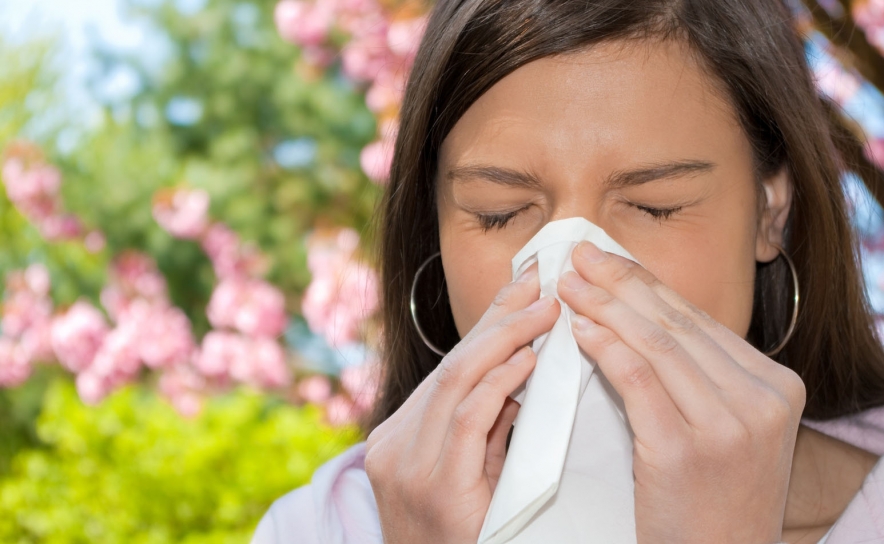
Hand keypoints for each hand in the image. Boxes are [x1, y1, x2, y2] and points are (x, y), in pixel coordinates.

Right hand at [365, 264, 559, 543]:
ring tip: (545, 310)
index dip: (488, 323)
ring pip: (457, 381)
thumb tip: (524, 371)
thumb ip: (488, 427)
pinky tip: (529, 359)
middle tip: (539, 281)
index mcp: (400, 438)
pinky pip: (468, 419)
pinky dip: (500, 382)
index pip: (450, 367)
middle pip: (452, 364)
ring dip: (506, 339)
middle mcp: (395, 445)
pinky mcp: (433, 487)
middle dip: (499, 318)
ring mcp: (408, 465)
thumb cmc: (465, 542)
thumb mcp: (469, 476)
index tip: (523, 287)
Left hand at [557, 241, 805, 543]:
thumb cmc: (713, 497)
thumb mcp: (728, 427)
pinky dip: (605, 348)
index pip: (698, 319)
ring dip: (604, 306)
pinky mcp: (685, 451)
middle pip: (676, 323)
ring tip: (569, 285)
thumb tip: (637, 311)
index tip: (606, 259)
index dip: (645, 283)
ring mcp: (728, 425)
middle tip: (577, 256)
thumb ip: (699, 374)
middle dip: (620, 283)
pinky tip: (578, 329)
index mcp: (777, 385)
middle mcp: (762, 398)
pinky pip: (637, 380)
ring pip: (656, 343)